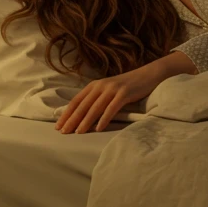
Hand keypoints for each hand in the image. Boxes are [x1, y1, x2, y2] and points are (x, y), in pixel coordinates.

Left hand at [55, 52, 194, 133]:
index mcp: (95, 85)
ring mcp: (113, 89)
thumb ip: (97, 99)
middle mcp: (101, 85)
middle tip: (64, 132)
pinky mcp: (124, 93)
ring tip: (78, 132)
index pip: (76, 100)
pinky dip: (104, 118)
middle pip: (83, 105)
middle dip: (72, 119)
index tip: (58, 126)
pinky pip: (112, 108)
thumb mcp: (109, 90)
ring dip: (86, 121)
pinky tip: (99, 128)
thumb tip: (82, 117)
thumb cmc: (128, 86)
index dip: (67, 113)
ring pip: (95, 107)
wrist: (149, 74)